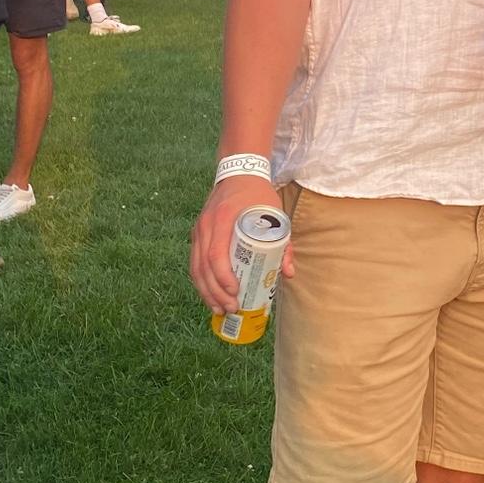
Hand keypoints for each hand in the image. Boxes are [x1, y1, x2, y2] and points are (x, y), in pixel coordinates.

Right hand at [189, 174, 294, 313]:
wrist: (238, 173)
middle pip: (203, 266)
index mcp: (223, 219)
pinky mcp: (197, 234)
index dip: (223, 277)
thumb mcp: (276, 214)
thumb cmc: (259, 195)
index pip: (216, 254)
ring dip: (206, 291)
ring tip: (218, 309)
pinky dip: (201, 280)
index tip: (235, 292)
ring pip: (195, 267)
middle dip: (215, 292)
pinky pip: (194, 262)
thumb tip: (288, 273)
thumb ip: (283, 243)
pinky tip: (209, 294)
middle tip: (230, 309)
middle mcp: (206, 226)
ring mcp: (198, 230)